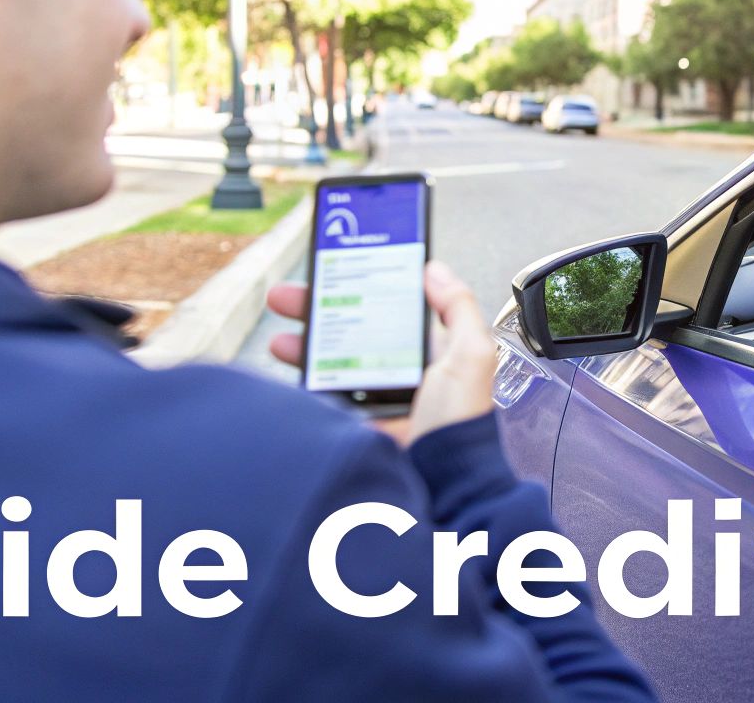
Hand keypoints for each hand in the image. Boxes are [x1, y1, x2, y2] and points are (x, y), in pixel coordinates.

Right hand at [265, 261, 497, 446]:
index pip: (389, 310)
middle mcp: (399, 371)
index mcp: (428, 352)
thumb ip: (460, 309)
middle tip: (289, 297)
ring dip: (304, 344)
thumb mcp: (471, 357)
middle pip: (351, 330)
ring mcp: (374, 397)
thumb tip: (436, 270)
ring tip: (282, 336)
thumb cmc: (460, 425)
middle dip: (319, 310)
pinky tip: (289, 370)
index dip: (362, 288)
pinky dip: (304, 382)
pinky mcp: (354, 422)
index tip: (337, 272)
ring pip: (331, 360)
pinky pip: (324, 396)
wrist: (440, 482)